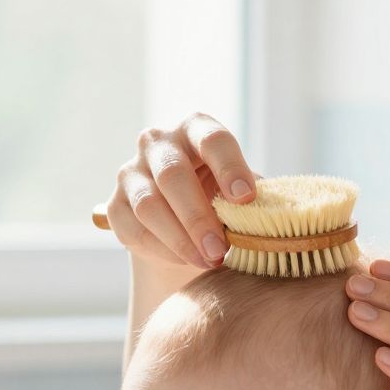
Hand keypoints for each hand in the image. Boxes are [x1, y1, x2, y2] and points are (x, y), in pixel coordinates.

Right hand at [105, 113, 257, 270]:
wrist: (186, 221)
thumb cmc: (223, 197)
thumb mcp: (241, 190)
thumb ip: (254, 197)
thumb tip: (275, 214)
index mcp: (196, 129)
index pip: (212, 139)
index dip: (230, 168)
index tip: (246, 199)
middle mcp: (158, 143)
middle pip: (173, 175)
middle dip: (199, 217)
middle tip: (221, 250)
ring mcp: (131, 172)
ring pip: (149, 205)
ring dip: (181, 239)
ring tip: (208, 261)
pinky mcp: (115, 205)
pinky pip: (134, 229)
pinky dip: (163, 249)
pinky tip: (186, 260)